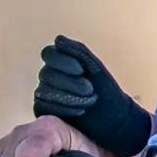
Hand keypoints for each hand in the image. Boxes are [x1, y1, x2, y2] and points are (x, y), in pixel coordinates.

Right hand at [32, 36, 152, 156]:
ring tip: (89, 100)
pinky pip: (43, 106)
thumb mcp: (95, 67)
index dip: (63, 61)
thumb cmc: (105, 89)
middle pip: (46, 74)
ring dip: (70, 97)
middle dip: (71, 83)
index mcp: (60, 61)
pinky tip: (80, 110)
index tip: (81, 70)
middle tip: (90, 89)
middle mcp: (49, 76)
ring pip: (44, 91)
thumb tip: (58, 39)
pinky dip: (64, 109)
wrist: (113, 117)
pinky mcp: (44, 110)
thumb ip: (78, 51)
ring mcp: (45, 93)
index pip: (48, 54)